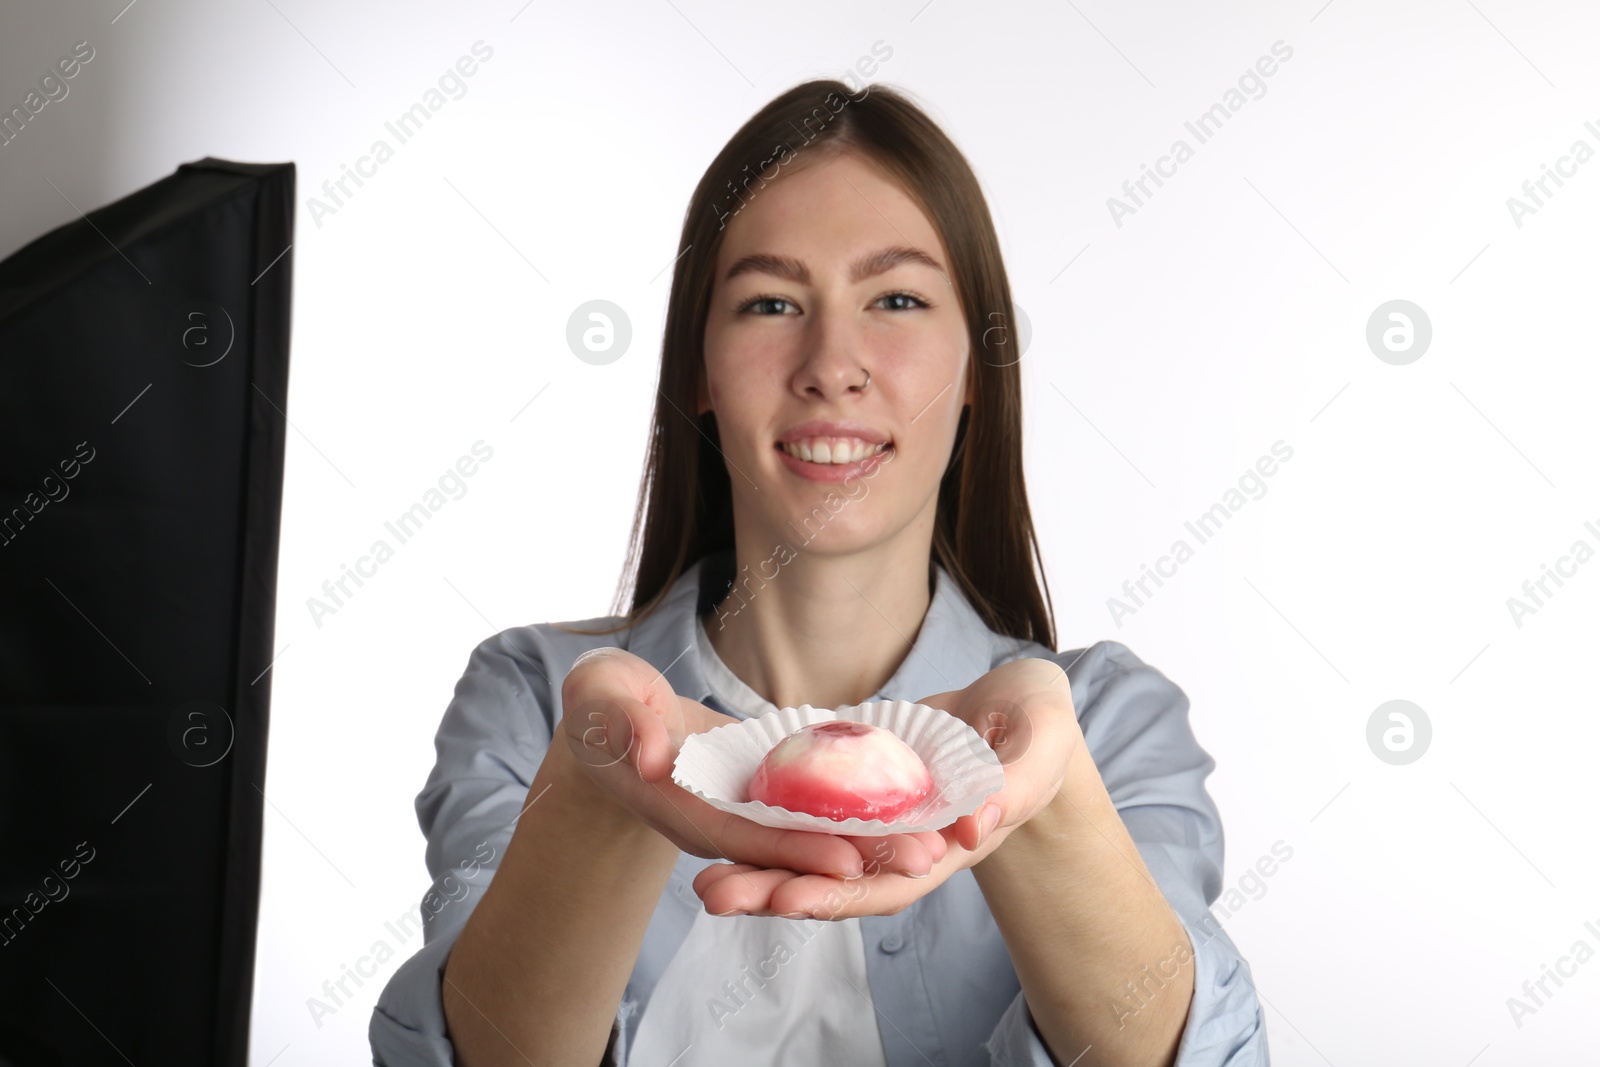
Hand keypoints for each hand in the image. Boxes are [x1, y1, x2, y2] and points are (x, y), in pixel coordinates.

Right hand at [557, 647, 947, 882]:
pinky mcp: (767, 789)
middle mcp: (720, 818)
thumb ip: (619, 724)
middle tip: (927, 856)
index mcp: (676, 804)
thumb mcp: (598, 698)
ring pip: (814, 830)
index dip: (791, 848)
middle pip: (791, 846)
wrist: (610, 718)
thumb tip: (650, 753)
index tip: (846, 859)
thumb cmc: (598, 702)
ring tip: (938, 839)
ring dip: (872, 838)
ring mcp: (746, 808)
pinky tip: (917, 797)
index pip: (739, 834)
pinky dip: (863, 803)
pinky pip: (819, 800)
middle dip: (857, 855)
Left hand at [693, 656, 1080, 918]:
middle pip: (836, 879)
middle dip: (777, 891)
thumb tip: (974, 826)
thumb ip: (1015, 782)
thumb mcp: (1043, 741)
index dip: (841, 891)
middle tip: (715, 896)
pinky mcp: (854, 784)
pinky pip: (804, 809)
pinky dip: (766, 822)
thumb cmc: (1040, 723)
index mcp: (948, 842)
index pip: (889, 881)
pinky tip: (718, 820)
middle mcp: (904, 843)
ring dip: (760, 870)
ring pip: (812, 851)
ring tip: (705, 885)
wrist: (1016, 709)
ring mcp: (876, 817)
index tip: (789, 898)